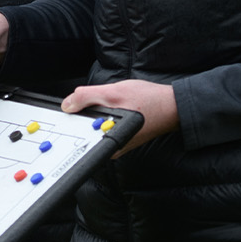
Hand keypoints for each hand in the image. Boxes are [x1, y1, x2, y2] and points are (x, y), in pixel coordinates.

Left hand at [63, 80, 177, 155]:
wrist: (172, 106)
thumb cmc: (149, 101)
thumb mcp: (113, 93)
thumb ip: (87, 97)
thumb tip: (68, 105)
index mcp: (106, 142)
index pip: (77, 134)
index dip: (71, 118)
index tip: (73, 107)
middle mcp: (110, 149)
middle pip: (84, 130)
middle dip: (85, 113)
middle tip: (100, 100)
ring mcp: (115, 144)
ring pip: (95, 126)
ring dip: (97, 112)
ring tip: (114, 102)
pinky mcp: (120, 138)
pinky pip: (104, 126)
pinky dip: (105, 114)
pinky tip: (118, 106)